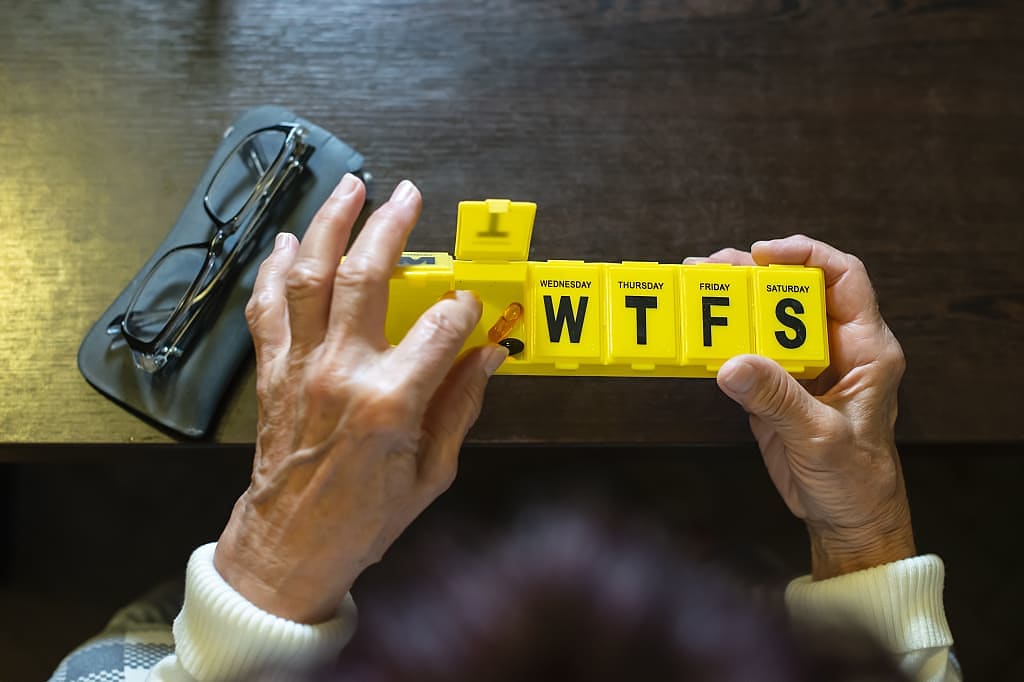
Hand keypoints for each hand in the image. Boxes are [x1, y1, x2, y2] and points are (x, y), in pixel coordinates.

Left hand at [214, 175, 507, 622]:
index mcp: (392, 401)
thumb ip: (462, 405)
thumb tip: (491, 354)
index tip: (473, 302)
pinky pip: (268, 306)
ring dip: (330, 225)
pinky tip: (290, 241)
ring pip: (311, 276)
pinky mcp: (272, 371)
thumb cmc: (366, 518)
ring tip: (349, 187)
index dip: (464, 306)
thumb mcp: (433, 472)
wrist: (290, 547)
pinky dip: (275, 268)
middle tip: (408, 194)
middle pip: (366, 277)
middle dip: (391, 227)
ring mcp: (301, 366)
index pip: (441, 326)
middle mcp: (342, 372)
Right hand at [690, 236, 914, 578]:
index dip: (805, 255)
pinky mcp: (777, 386)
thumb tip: (733, 364)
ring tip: (694, 287)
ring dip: (732, 300)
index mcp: (866, 349)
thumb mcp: (820, 439)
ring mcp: (804, 366)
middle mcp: (836, 348)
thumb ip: (778, 400)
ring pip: (767, 316)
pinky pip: (748, 350)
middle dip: (752, 273)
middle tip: (710, 269)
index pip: (843, 278)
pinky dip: (721, 337)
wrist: (846, 520)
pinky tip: (697, 332)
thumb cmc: (857, 481)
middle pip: (794, 290)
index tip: (764, 253)